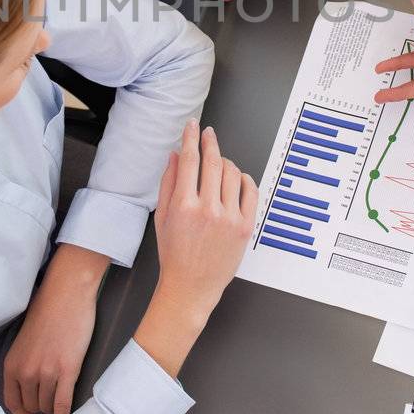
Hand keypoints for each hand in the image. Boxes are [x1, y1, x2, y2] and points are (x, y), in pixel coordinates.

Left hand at [2, 244, 107, 413]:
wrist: (66, 295)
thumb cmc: (47, 314)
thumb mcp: (24, 342)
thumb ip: (23, 365)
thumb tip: (29, 388)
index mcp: (12, 364)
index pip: (12, 402)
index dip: (22, 412)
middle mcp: (26, 372)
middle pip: (32, 406)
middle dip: (42, 405)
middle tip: (52, 395)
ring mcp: (46, 373)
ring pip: (48, 406)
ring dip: (54, 405)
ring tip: (62, 392)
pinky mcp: (67, 371)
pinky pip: (63, 405)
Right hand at [135, 121, 257, 376]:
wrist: (191, 286)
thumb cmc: (174, 254)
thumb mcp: (162, 217)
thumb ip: (168, 183)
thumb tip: (174, 155)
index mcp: (184, 206)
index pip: (189, 160)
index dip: (191, 138)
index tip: (193, 126)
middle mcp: (208, 210)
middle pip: (213, 163)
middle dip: (210, 143)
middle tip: (208, 134)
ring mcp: (229, 218)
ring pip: (233, 174)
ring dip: (226, 162)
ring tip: (219, 164)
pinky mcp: (245, 227)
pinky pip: (250, 192)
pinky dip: (245, 179)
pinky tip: (238, 179)